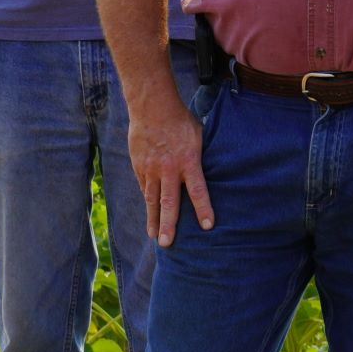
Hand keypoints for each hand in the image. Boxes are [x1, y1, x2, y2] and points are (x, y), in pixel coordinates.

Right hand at [128, 94, 210, 245]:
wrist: (152, 107)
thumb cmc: (182, 121)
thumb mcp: (200, 138)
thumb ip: (201, 158)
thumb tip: (213, 172)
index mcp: (188, 162)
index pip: (198, 191)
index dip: (203, 209)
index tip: (207, 226)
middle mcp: (168, 169)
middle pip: (168, 202)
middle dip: (168, 225)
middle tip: (167, 244)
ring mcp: (151, 168)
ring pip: (151, 199)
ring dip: (153, 219)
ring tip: (154, 236)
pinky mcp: (139, 166)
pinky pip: (144, 187)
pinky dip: (148, 201)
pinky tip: (149, 214)